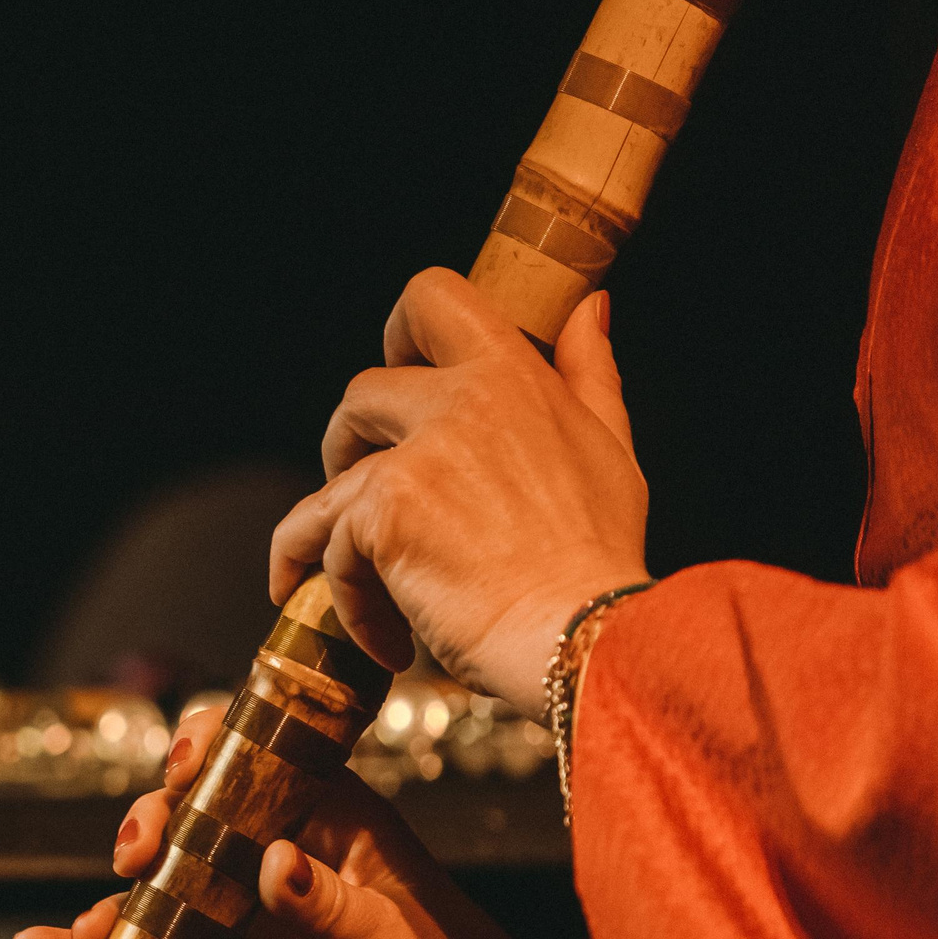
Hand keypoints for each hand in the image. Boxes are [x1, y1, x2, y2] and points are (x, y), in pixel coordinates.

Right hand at [13, 706, 675, 938]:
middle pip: (193, 817)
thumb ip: (332, 907)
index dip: (208, 752)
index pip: (258, 760)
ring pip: (164, 890)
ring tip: (83, 927)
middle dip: (151, 826)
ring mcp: (253, 919)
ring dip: (113, 898)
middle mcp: (282, 858)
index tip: (177, 771)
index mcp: (331, 821)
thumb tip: (272, 864)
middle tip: (137, 858)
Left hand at [267, 271, 651, 713]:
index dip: (397, 333)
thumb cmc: (601, 558)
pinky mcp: (382, 515)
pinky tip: (385, 640)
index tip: (398, 374)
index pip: (433, 297)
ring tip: (367, 587)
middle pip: (359, 393)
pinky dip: (344, 599)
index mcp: (513, 376)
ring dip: (330, 535)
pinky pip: (325, 546)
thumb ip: (589, 373)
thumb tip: (591, 307)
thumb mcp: (612, 448)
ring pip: (329, 482)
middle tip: (371, 505)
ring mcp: (416, 458)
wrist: (586, 637)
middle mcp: (460, 402)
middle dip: (349, 448)